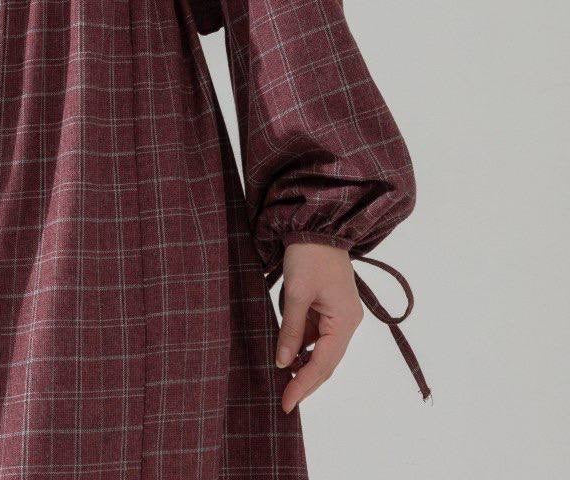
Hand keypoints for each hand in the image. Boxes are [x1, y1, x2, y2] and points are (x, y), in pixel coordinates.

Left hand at [274, 241, 363, 413]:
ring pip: (319, 349)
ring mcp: (338, 315)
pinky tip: (286, 354)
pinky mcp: (328, 307)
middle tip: (283, 400)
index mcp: (345, 321)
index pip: (323, 363)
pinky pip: (315, 334)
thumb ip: (291, 329)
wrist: (316, 223)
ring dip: (302, 364)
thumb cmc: (308, 255)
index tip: (287, 403)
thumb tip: (284, 363)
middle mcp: (347, 322)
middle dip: (305, 380)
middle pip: (325, 361)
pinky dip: (301, 345)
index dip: (304, 385)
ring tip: (281, 381)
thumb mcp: (296, 293)